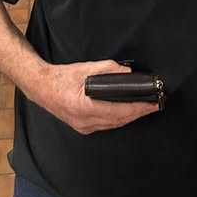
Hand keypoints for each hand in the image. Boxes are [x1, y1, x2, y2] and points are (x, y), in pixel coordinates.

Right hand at [32, 59, 159, 134]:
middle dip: (138, 113)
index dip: (138, 109)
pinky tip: (127, 113)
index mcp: (84, 107)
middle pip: (119, 121)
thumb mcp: (85, 68)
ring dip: (130, 118)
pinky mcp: (82, 128)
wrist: (42, 87)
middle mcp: (84, 121)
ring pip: (113, 125)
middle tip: (154, 106)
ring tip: (144, 109)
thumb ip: (109, 69)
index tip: (151, 104)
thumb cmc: (61, 78)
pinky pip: (106, 126)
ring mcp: (82, 127)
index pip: (118, 111)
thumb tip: (127, 73)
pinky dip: (119, 120)